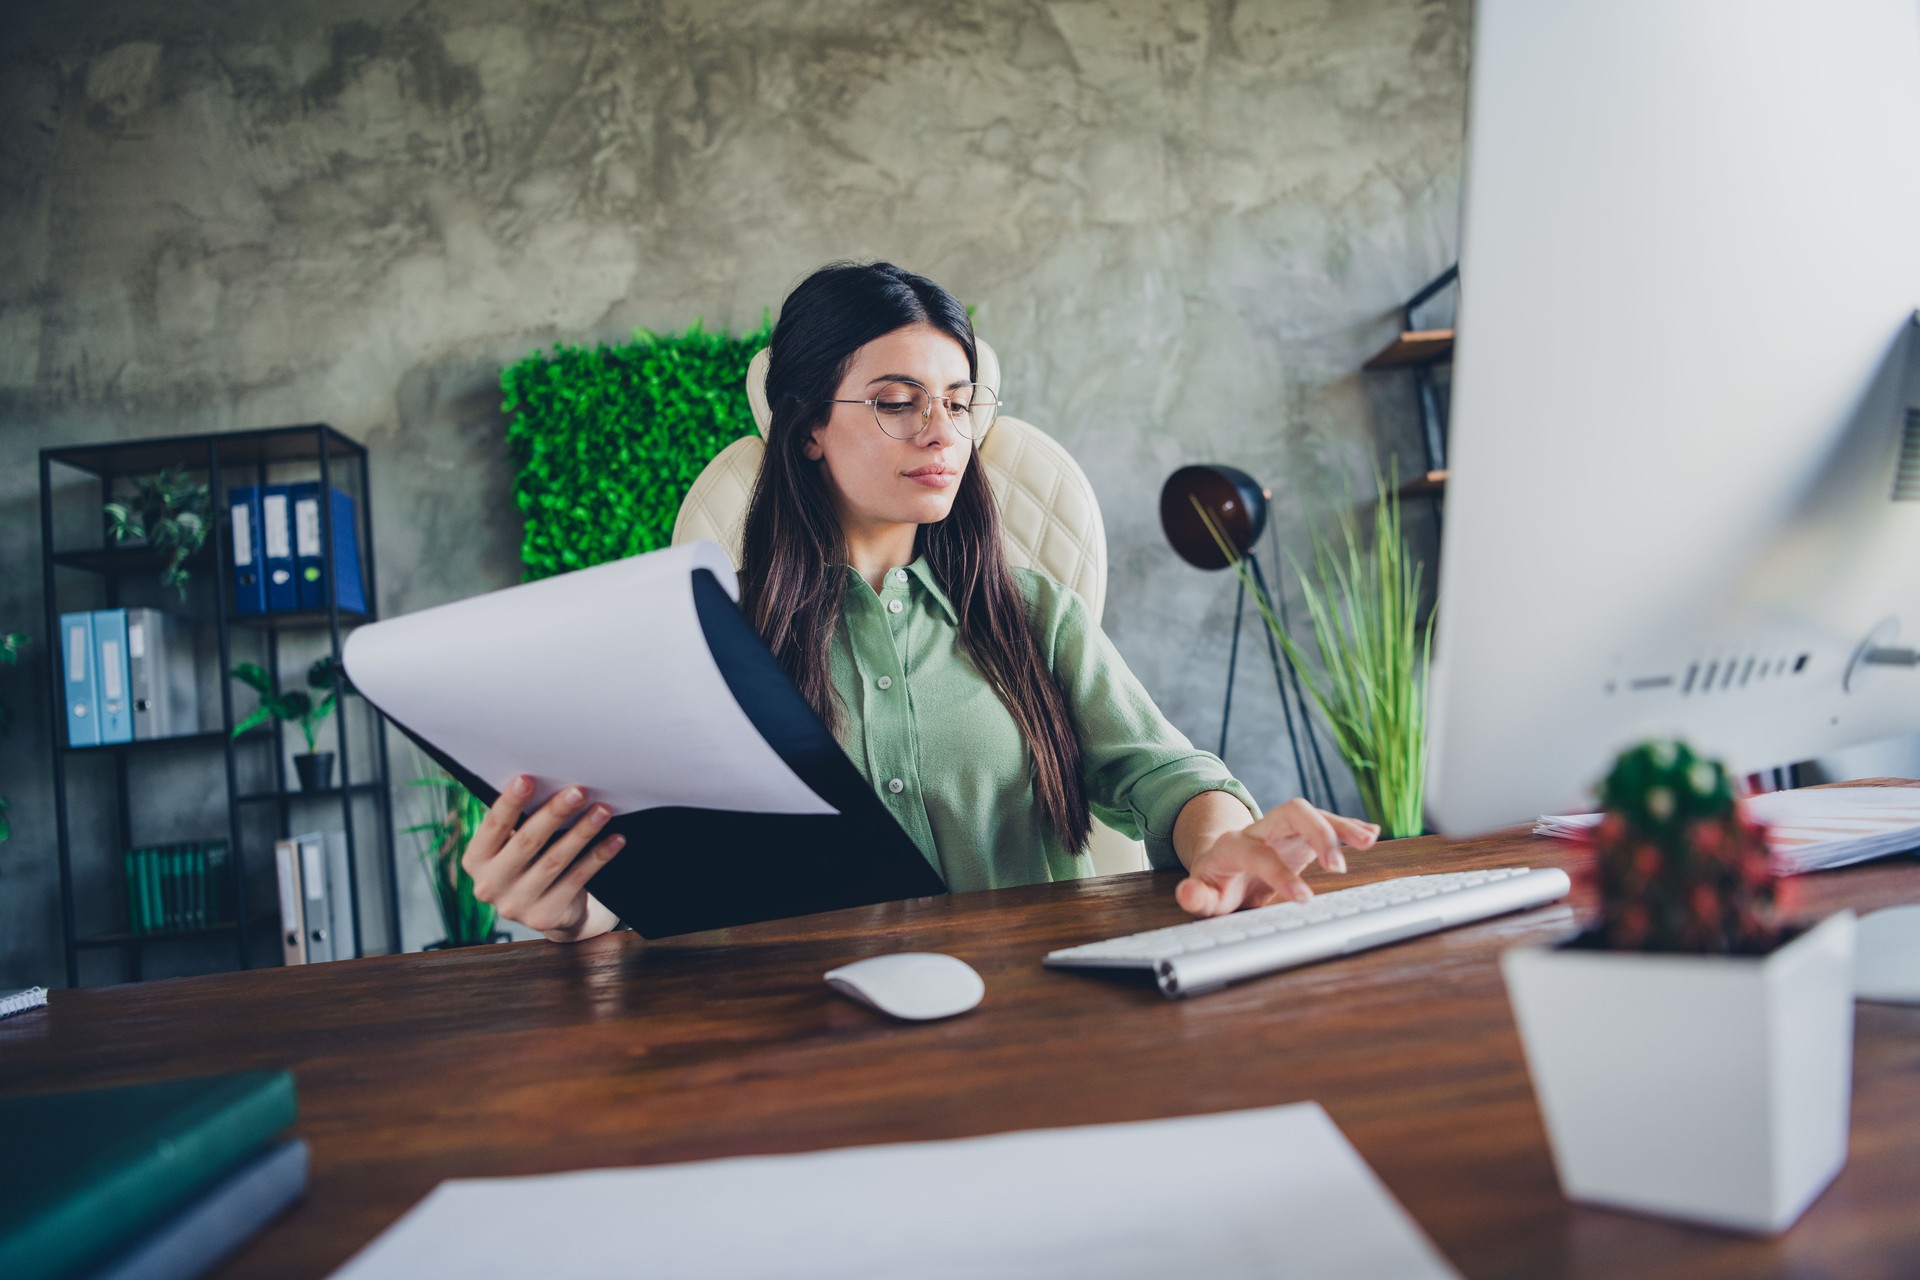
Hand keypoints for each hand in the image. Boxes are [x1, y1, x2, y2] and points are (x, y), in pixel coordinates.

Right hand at [463, 775, 625, 941]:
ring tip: (603, 811)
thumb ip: (520, 824)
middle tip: (578, 791)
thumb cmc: (529, 862)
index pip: (493, 826)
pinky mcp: (544, 916)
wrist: (547, 910)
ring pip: (555, 860)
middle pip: (527, 842)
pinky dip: (598, 857)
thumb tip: (550, 784)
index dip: (510, 802)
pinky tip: (615, 839)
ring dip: (582, 832)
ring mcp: (516, 904)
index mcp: (476, 860)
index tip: (528, 779)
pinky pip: (577, 879)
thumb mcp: (513, 847)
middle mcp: (489, 885)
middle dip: (554, 813)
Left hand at [1175, 797, 1379, 916]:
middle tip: (1337, 867)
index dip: (1280, 872)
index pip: (1258, 852)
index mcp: (1234, 845)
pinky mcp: (1302, 833)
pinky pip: (1326, 822)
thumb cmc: (1216, 882)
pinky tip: (1370, 833)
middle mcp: (1261, 828)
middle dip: (1317, 833)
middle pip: (1290, 811)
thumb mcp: (1203, 895)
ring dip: (1340, 825)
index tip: (1304, 897)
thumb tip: (1187, 893)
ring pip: (1312, 813)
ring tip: (1368, 841)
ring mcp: (1283, 828)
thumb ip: (1196, 897)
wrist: (1222, 862)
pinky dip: (1348, 826)